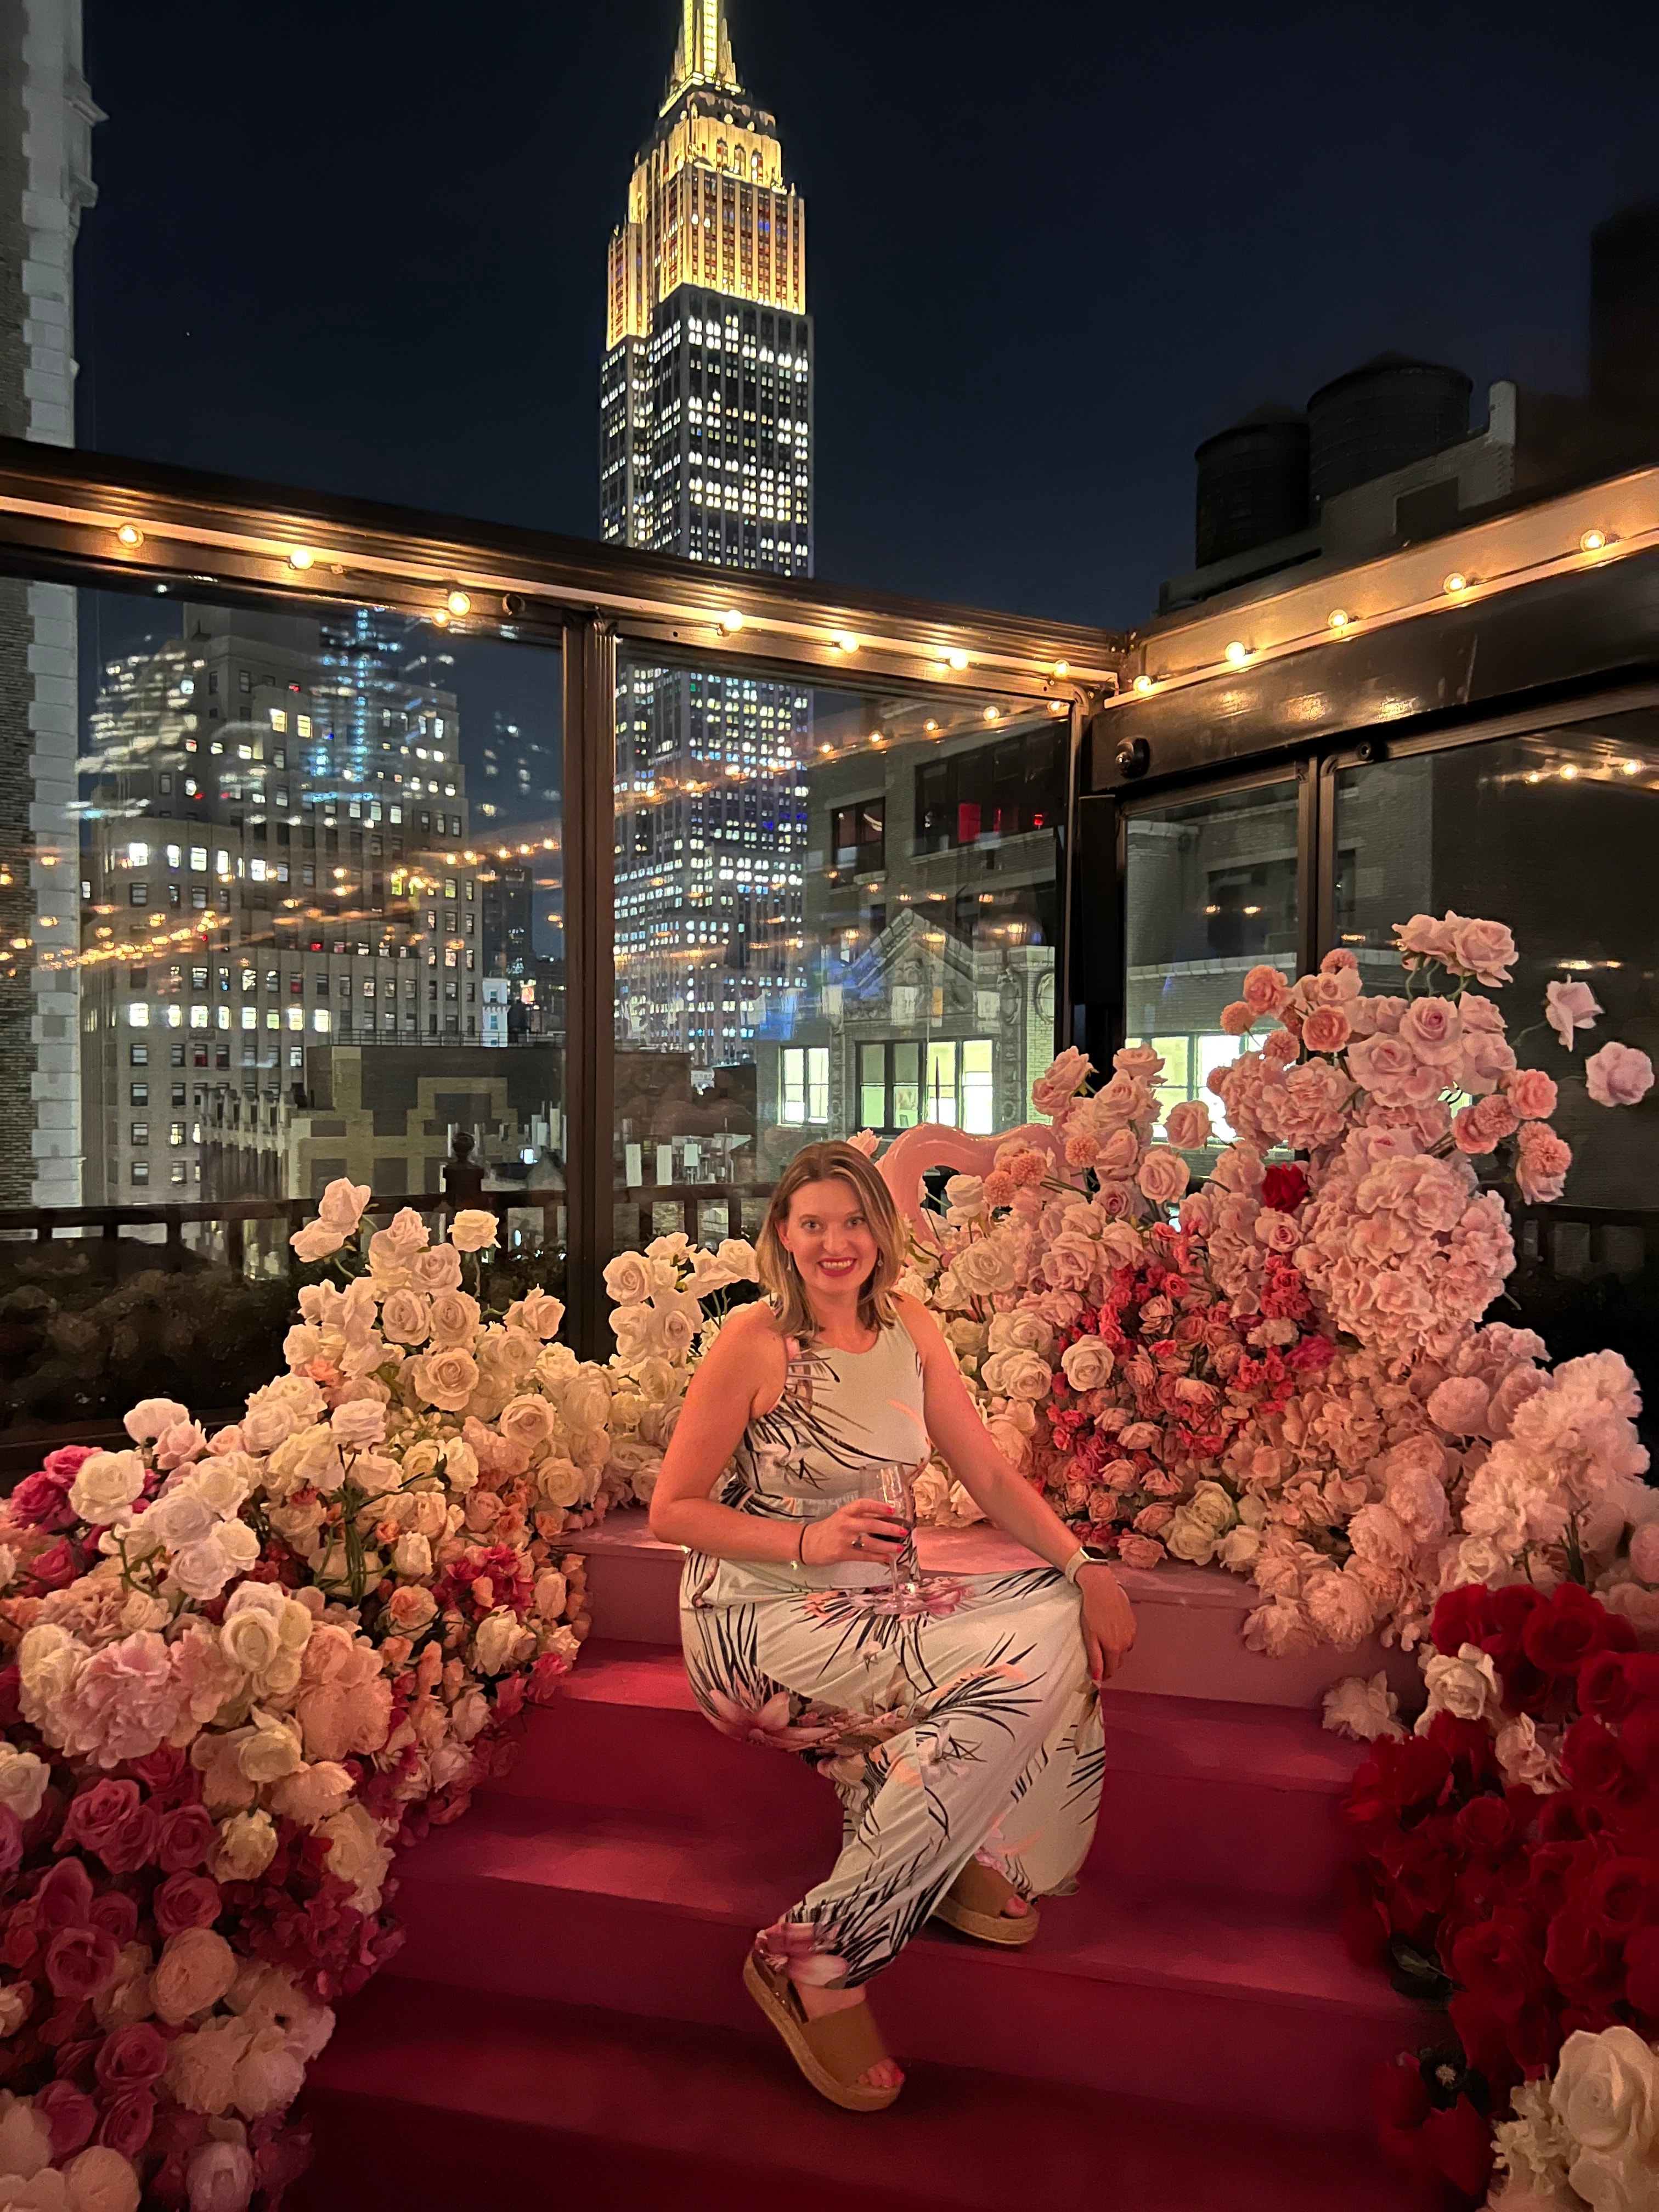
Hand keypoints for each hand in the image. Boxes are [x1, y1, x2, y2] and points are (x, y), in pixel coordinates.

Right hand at [800, 1500, 905, 1567]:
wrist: (807, 1543)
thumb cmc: (828, 1529)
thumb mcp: (842, 1518)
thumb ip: (860, 1517)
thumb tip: (883, 1517)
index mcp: (845, 1512)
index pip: (863, 1505)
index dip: (878, 1506)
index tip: (892, 1509)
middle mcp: (845, 1523)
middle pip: (870, 1524)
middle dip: (888, 1528)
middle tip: (902, 1531)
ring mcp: (844, 1539)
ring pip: (869, 1542)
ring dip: (886, 1546)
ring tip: (899, 1548)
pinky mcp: (842, 1553)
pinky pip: (863, 1556)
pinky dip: (877, 1557)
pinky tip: (887, 1559)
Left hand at [1077, 1565, 1135, 1685]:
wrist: (1102, 1587)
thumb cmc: (1092, 1610)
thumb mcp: (1089, 1636)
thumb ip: (1095, 1658)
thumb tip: (1097, 1678)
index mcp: (1115, 1648)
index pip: (1112, 1670)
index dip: (1104, 1675)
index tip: (1098, 1674)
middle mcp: (1126, 1643)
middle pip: (1119, 1661)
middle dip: (1110, 1663)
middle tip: (1099, 1659)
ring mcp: (1131, 1632)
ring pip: (1124, 1650)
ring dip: (1116, 1651)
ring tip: (1104, 1643)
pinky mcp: (1133, 1623)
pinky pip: (1128, 1638)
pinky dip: (1121, 1639)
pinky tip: (1112, 1631)